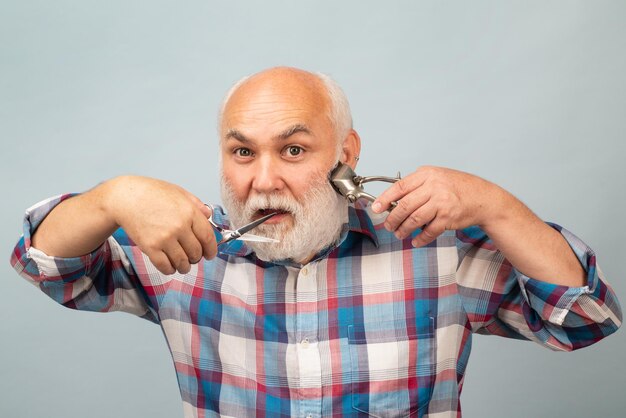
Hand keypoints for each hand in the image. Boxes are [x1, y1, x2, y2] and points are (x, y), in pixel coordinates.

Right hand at [103, 176, 216, 274]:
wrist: (125, 198)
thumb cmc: (151, 193)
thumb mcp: (179, 192)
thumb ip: (196, 204)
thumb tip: (209, 215)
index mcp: (189, 212)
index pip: (208, 238)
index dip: (211, 249)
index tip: (210, 254)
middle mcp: (179, 226)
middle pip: (196, 252)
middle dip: (197, 258)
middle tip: (193, 258)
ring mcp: (165, 238)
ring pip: (182, 262)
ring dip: (184, 267)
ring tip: (182, 265)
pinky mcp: (150, 247)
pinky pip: (165, 266)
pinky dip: (170, 269)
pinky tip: (170, 266)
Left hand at [372, 166, 501, 246]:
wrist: (483, 198)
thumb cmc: (458, 187)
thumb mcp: (437, 177)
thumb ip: (417, 186)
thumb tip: (393, 200)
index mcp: (427, 174)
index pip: (400, 187)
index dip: (385, 199)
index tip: (376, 208)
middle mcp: (434, 187)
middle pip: (404, 205)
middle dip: (392, 218)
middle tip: (388, 225)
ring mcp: (441, 202)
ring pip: (414, 219)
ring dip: (403, 229)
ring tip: (399, 233)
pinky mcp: (448, 217)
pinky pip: (429, 231)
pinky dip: (420, 238)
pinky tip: (415, 240)